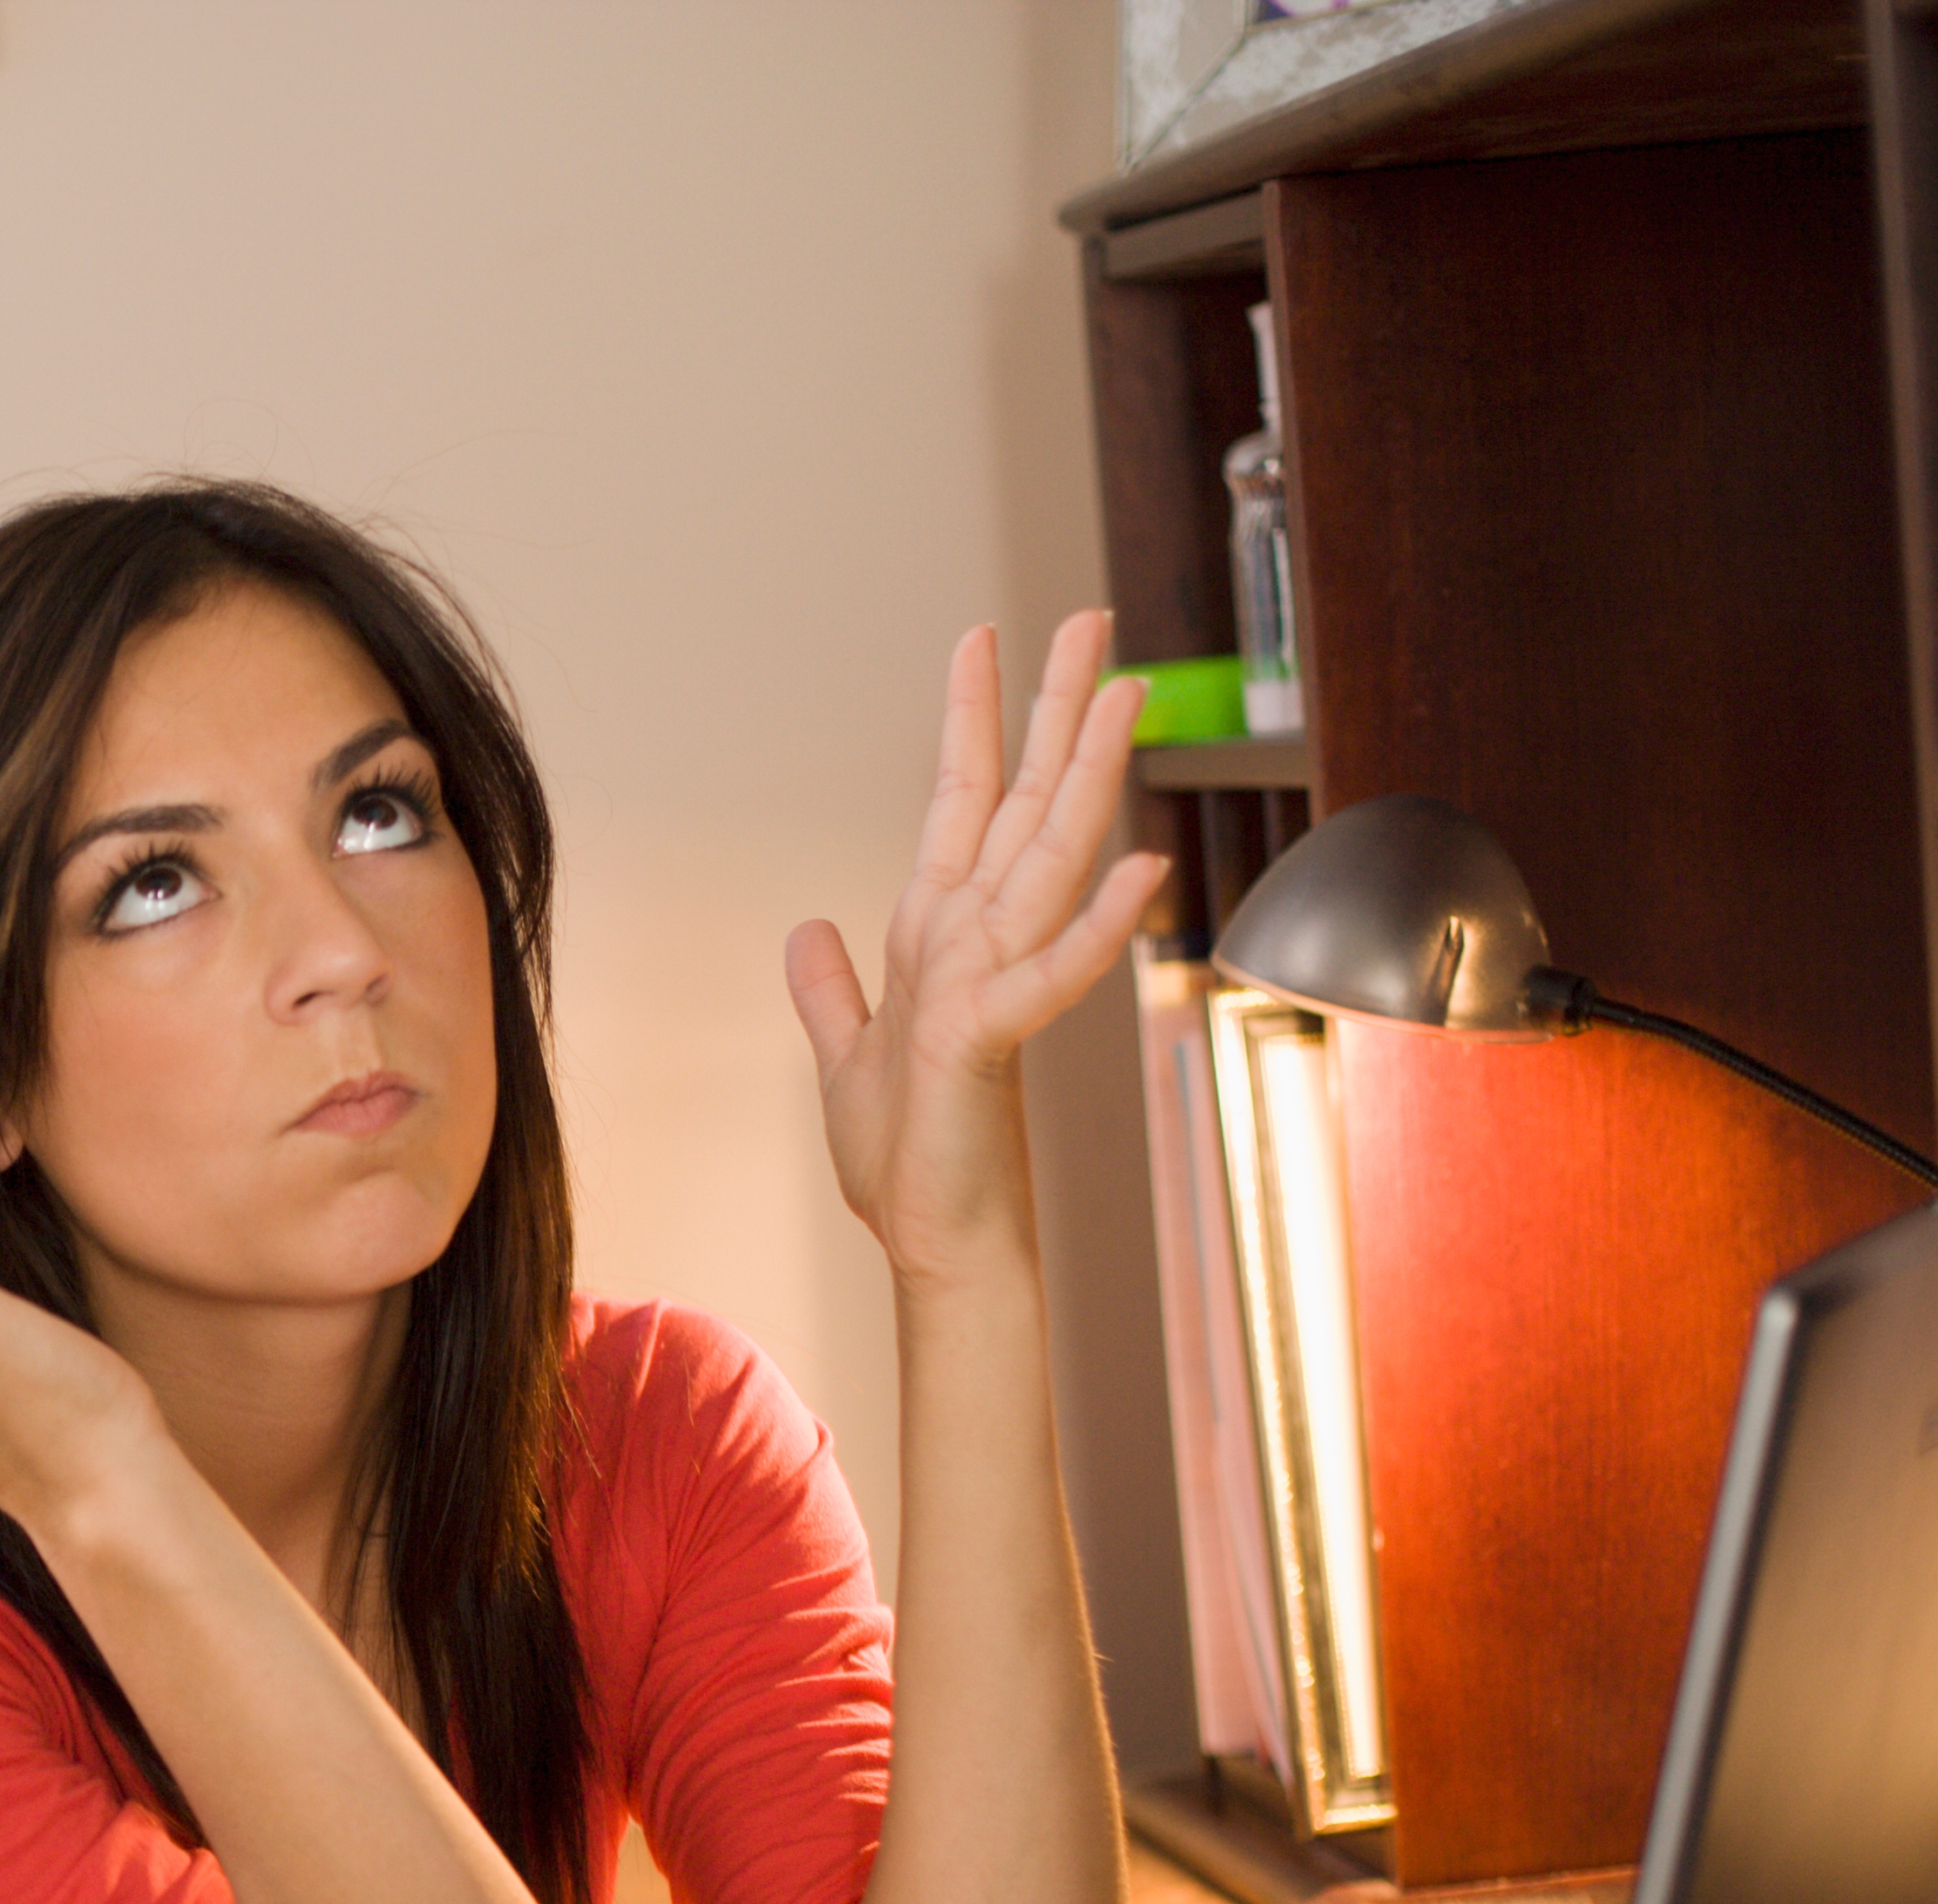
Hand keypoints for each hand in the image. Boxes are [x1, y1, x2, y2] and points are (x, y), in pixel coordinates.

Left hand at [784, 613, 1166, 1289]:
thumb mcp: (844, 1052)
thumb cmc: (907, 1156)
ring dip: (1087, 777)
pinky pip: (1054, 971)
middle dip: (1054, 710)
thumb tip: (808, 927)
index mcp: (942, 933)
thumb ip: (831, 988)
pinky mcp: (996, 1037)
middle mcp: (980, 940)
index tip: (978, 638)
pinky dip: (1096, 924)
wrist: (933, 1239)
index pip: (961, 800)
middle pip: (1025, 801)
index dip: (969, 719)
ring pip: (1051, 859)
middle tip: (1090, 617)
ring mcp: (996, 981)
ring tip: (1125, 695)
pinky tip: (1143, 865)